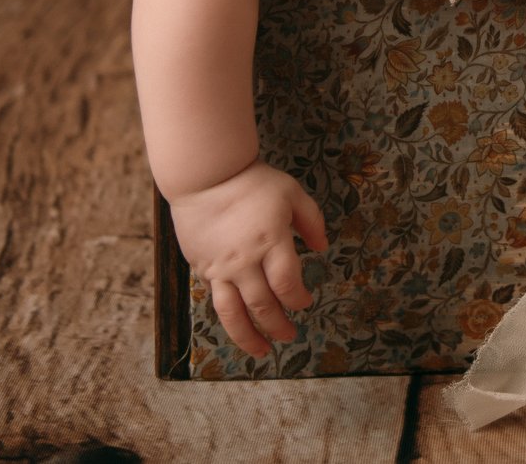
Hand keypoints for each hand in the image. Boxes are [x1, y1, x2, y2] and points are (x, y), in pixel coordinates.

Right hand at [165, 158, 328, 355]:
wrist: (205, 175)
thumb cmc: (252, 182)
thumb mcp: (291, 192)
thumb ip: (311, 220)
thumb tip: (324, 248)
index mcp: (271, 242)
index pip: (288, 285)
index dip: (299, 300)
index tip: (305, 303)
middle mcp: (244, 261)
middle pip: (263, 306)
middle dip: (279, 325)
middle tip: (289, 336)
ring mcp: (220, 268)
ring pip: (233, 314)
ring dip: (248, 337)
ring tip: (261, 351)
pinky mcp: (201, 268)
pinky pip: (216, 299)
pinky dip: (228, 315)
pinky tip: (238, 322)